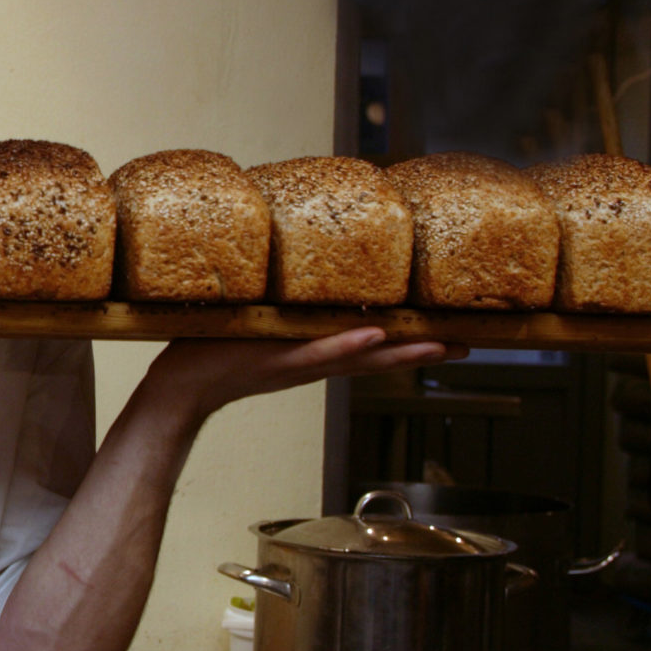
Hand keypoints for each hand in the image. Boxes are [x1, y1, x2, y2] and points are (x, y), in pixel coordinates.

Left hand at [138, 329, 464, 427]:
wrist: (180, 383)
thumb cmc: (215, 348)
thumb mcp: (261, 323)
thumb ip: (285, 306)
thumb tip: (299, 267)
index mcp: (314, 353)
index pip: (373, 347)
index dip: (412, 342)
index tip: (451, 335)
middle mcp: (314, 362)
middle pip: (380, 358)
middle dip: (424, 352)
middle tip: (469, 346)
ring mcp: (299, 363)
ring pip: (360, 358)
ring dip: (400, 352)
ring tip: (440, 345)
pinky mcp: (276, 361)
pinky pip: (317, 354)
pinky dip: (346, 347)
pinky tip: (374, 337)